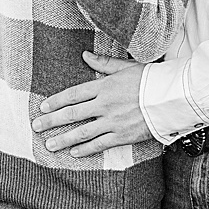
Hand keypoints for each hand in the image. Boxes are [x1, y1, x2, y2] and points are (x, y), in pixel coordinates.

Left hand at [32, 52, 151, 154]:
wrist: (172, 97)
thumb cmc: (151, 79)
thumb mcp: (127, 66)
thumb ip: (104, 63)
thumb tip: (85, 55)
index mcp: (104, 86)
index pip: (73, 94)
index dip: (56, 101)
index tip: (43, 107)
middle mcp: (105, 104)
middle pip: (72, 114)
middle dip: (51, 121)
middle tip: (36, 126)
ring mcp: (113, 121)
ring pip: (83, 132)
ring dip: (64, 139)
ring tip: (49, 144)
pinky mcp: (124, 135)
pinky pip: (101, 144)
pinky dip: (86, 149)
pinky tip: (74, 153)